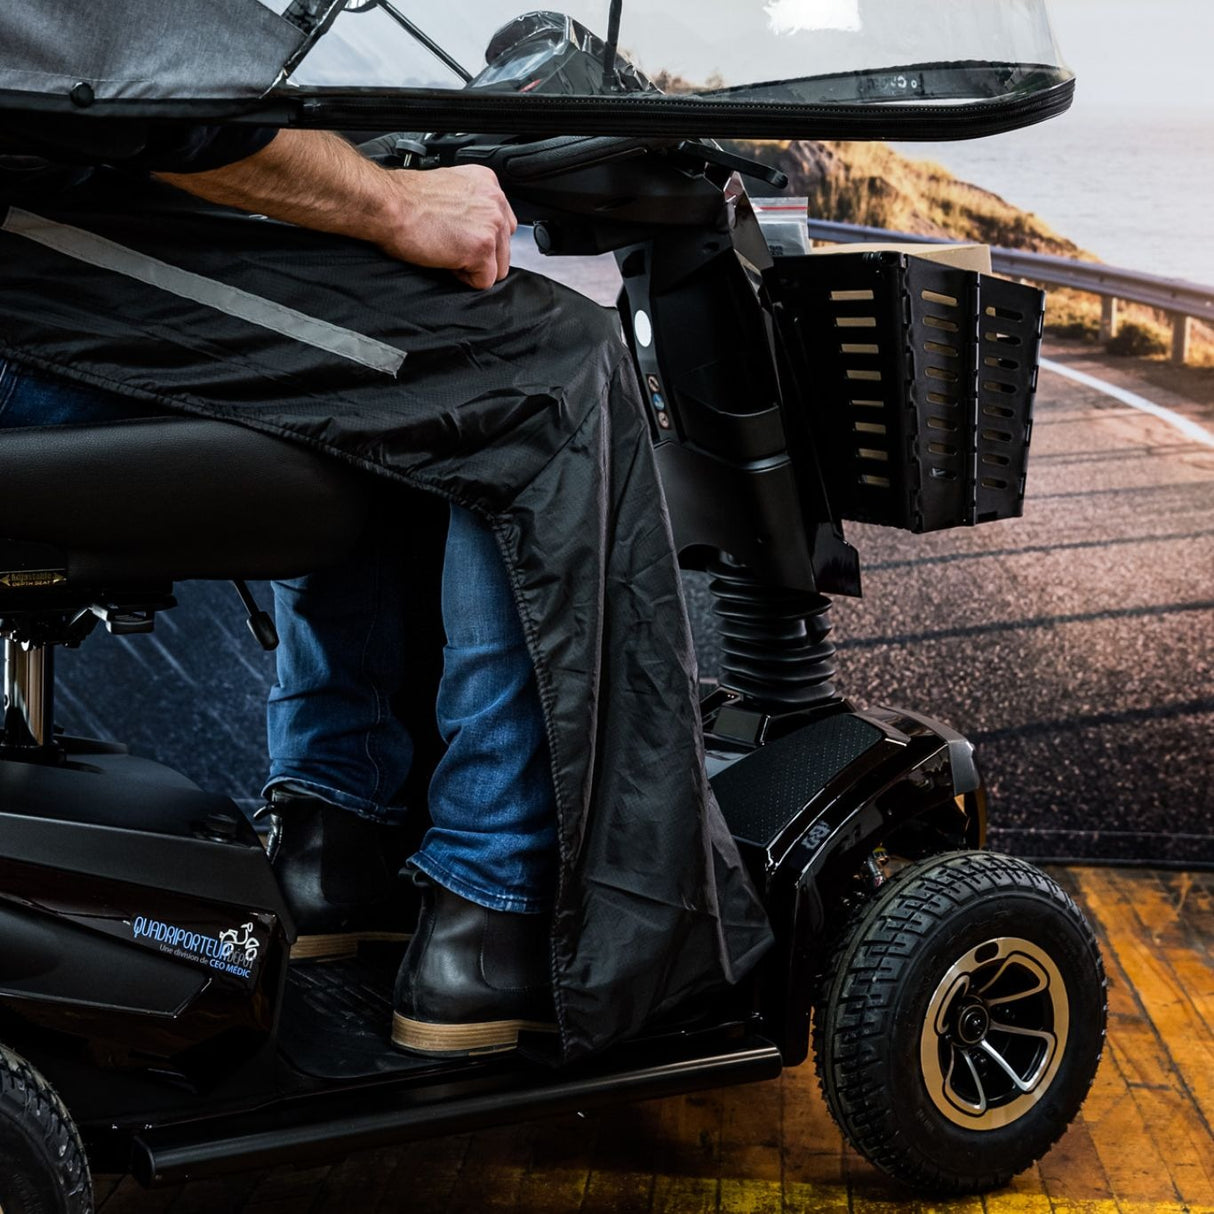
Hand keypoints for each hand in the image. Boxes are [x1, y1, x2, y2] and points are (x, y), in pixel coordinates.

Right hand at [376, 165, 517, 289]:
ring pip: (498, 268)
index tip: (462, 239)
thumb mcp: (450, 189)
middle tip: (450, 246)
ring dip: (473, 268)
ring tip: (447, 252)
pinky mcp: (481, 248)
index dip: (482, 240)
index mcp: (488, 183)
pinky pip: (484, 281)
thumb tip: (476, 228)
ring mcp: (491, 225)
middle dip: (479, 256)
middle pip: (504, 250)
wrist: (389, 205)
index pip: (504, 227)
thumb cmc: (406, 199)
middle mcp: (495, 201)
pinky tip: (446, 260)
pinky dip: (464, 279)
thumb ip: (472, 206)